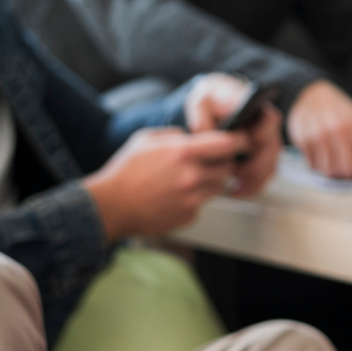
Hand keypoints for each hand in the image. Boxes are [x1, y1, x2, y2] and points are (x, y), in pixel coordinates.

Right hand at [83, 127, 248, 240]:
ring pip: (218, 187)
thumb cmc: (125, 172)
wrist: (109, 206)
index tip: (241, 141)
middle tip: (208, 163)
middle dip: (223, 164)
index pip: (229, 144)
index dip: (240, 141)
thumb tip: (193, 135)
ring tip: (186, 180)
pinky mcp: (188, 216)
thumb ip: (175, 135)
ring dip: (210, 182)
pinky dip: (195, 200)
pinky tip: (175, 197)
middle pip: (228, 167)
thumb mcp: (147, 139)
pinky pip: (202, 205)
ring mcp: (192, 198)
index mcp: (183, 152)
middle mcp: (192, 175)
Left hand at [183, 74, 282, 196]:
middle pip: (272, 149)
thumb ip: (201, 117)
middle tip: (238, 175)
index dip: (262, 134)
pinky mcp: (262, 157)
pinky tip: (239, 190)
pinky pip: (265, 173)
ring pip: (271, 164)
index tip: (249, 143)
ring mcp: (267, 144)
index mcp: (256, 109)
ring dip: (256, 179)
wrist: (216, 107)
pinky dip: (254, 184)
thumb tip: (204, 134)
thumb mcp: (201, 103)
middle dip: (257, 166)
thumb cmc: (210, 103)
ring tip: (237, 189)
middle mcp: (268, 127)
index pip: (270, 121)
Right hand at [287, 80, 351, 178]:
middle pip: (350, 169)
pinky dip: (318, 167)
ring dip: (333, 174)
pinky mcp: (304, 140)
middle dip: (350, 177)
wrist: (312, 95)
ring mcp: (321, 135)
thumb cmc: (338, 113)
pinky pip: (313, 166)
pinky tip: (321, 157)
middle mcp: (341, 129)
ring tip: (334, 165)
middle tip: (348, 175)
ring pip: (330, 171)